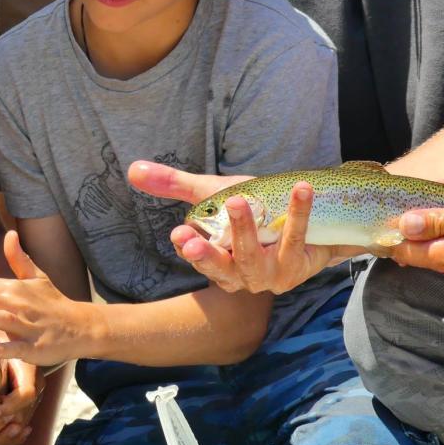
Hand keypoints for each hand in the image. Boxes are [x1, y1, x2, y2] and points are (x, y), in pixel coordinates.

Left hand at [0, 231, 95, 365]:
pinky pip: (18, 348)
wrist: (82, 326)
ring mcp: (29, 326)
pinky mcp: (36, 347)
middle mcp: (20, 305)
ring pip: (3, 319)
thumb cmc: (54, 304)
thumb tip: (9, 233)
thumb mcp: (37, 278)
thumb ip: (19, 259)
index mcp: (16, 289)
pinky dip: (3, 348)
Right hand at [128, 161, 357, 294]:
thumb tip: (133, 169)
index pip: (196, 257)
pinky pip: (295, 239)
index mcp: (216, 260)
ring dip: (246, 230)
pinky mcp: (299, 266)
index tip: (180, 235)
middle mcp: (240, 275)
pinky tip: (300, 190)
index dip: (188, 248)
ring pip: (254, 257)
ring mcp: (269, 274)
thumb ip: (175, 185)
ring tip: (240, 199)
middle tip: (195, 239)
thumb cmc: (256, 210)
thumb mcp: (215, 194)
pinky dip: (298, 213)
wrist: (310, 221)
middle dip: (208, 254)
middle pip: (222, 267)